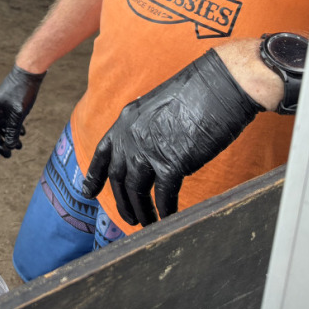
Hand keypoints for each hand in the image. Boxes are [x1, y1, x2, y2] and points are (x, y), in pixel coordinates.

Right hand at [0, 66, 45, 161]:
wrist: (29, 73)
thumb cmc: (22, 92)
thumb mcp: (18, 115)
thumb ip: (13, 131)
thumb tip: (10, 146)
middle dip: (1, 144)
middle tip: (9, 155)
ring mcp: (0, 106)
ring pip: (2, 126)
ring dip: (9, 137)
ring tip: (19, 147)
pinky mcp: (8, 103)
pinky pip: (7, 120)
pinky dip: (13, 128)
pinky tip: (21, 133)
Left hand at [81, 49, 261, 225]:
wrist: (221, 84)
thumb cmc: (199, 93)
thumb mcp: (160, 107)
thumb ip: (148, 128)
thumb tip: (149, 150)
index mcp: (127, 118)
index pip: (103, 151)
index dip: (94, 174)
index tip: (87, 192)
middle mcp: (131, 134)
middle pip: (118, 176)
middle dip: (121, 201)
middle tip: (128, 218)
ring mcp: (148, 149)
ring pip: (137, 190)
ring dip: (142, 211)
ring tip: (147, 224)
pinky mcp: (171, 162)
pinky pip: (164, 195)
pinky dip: (165, 210)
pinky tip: (169, 218)